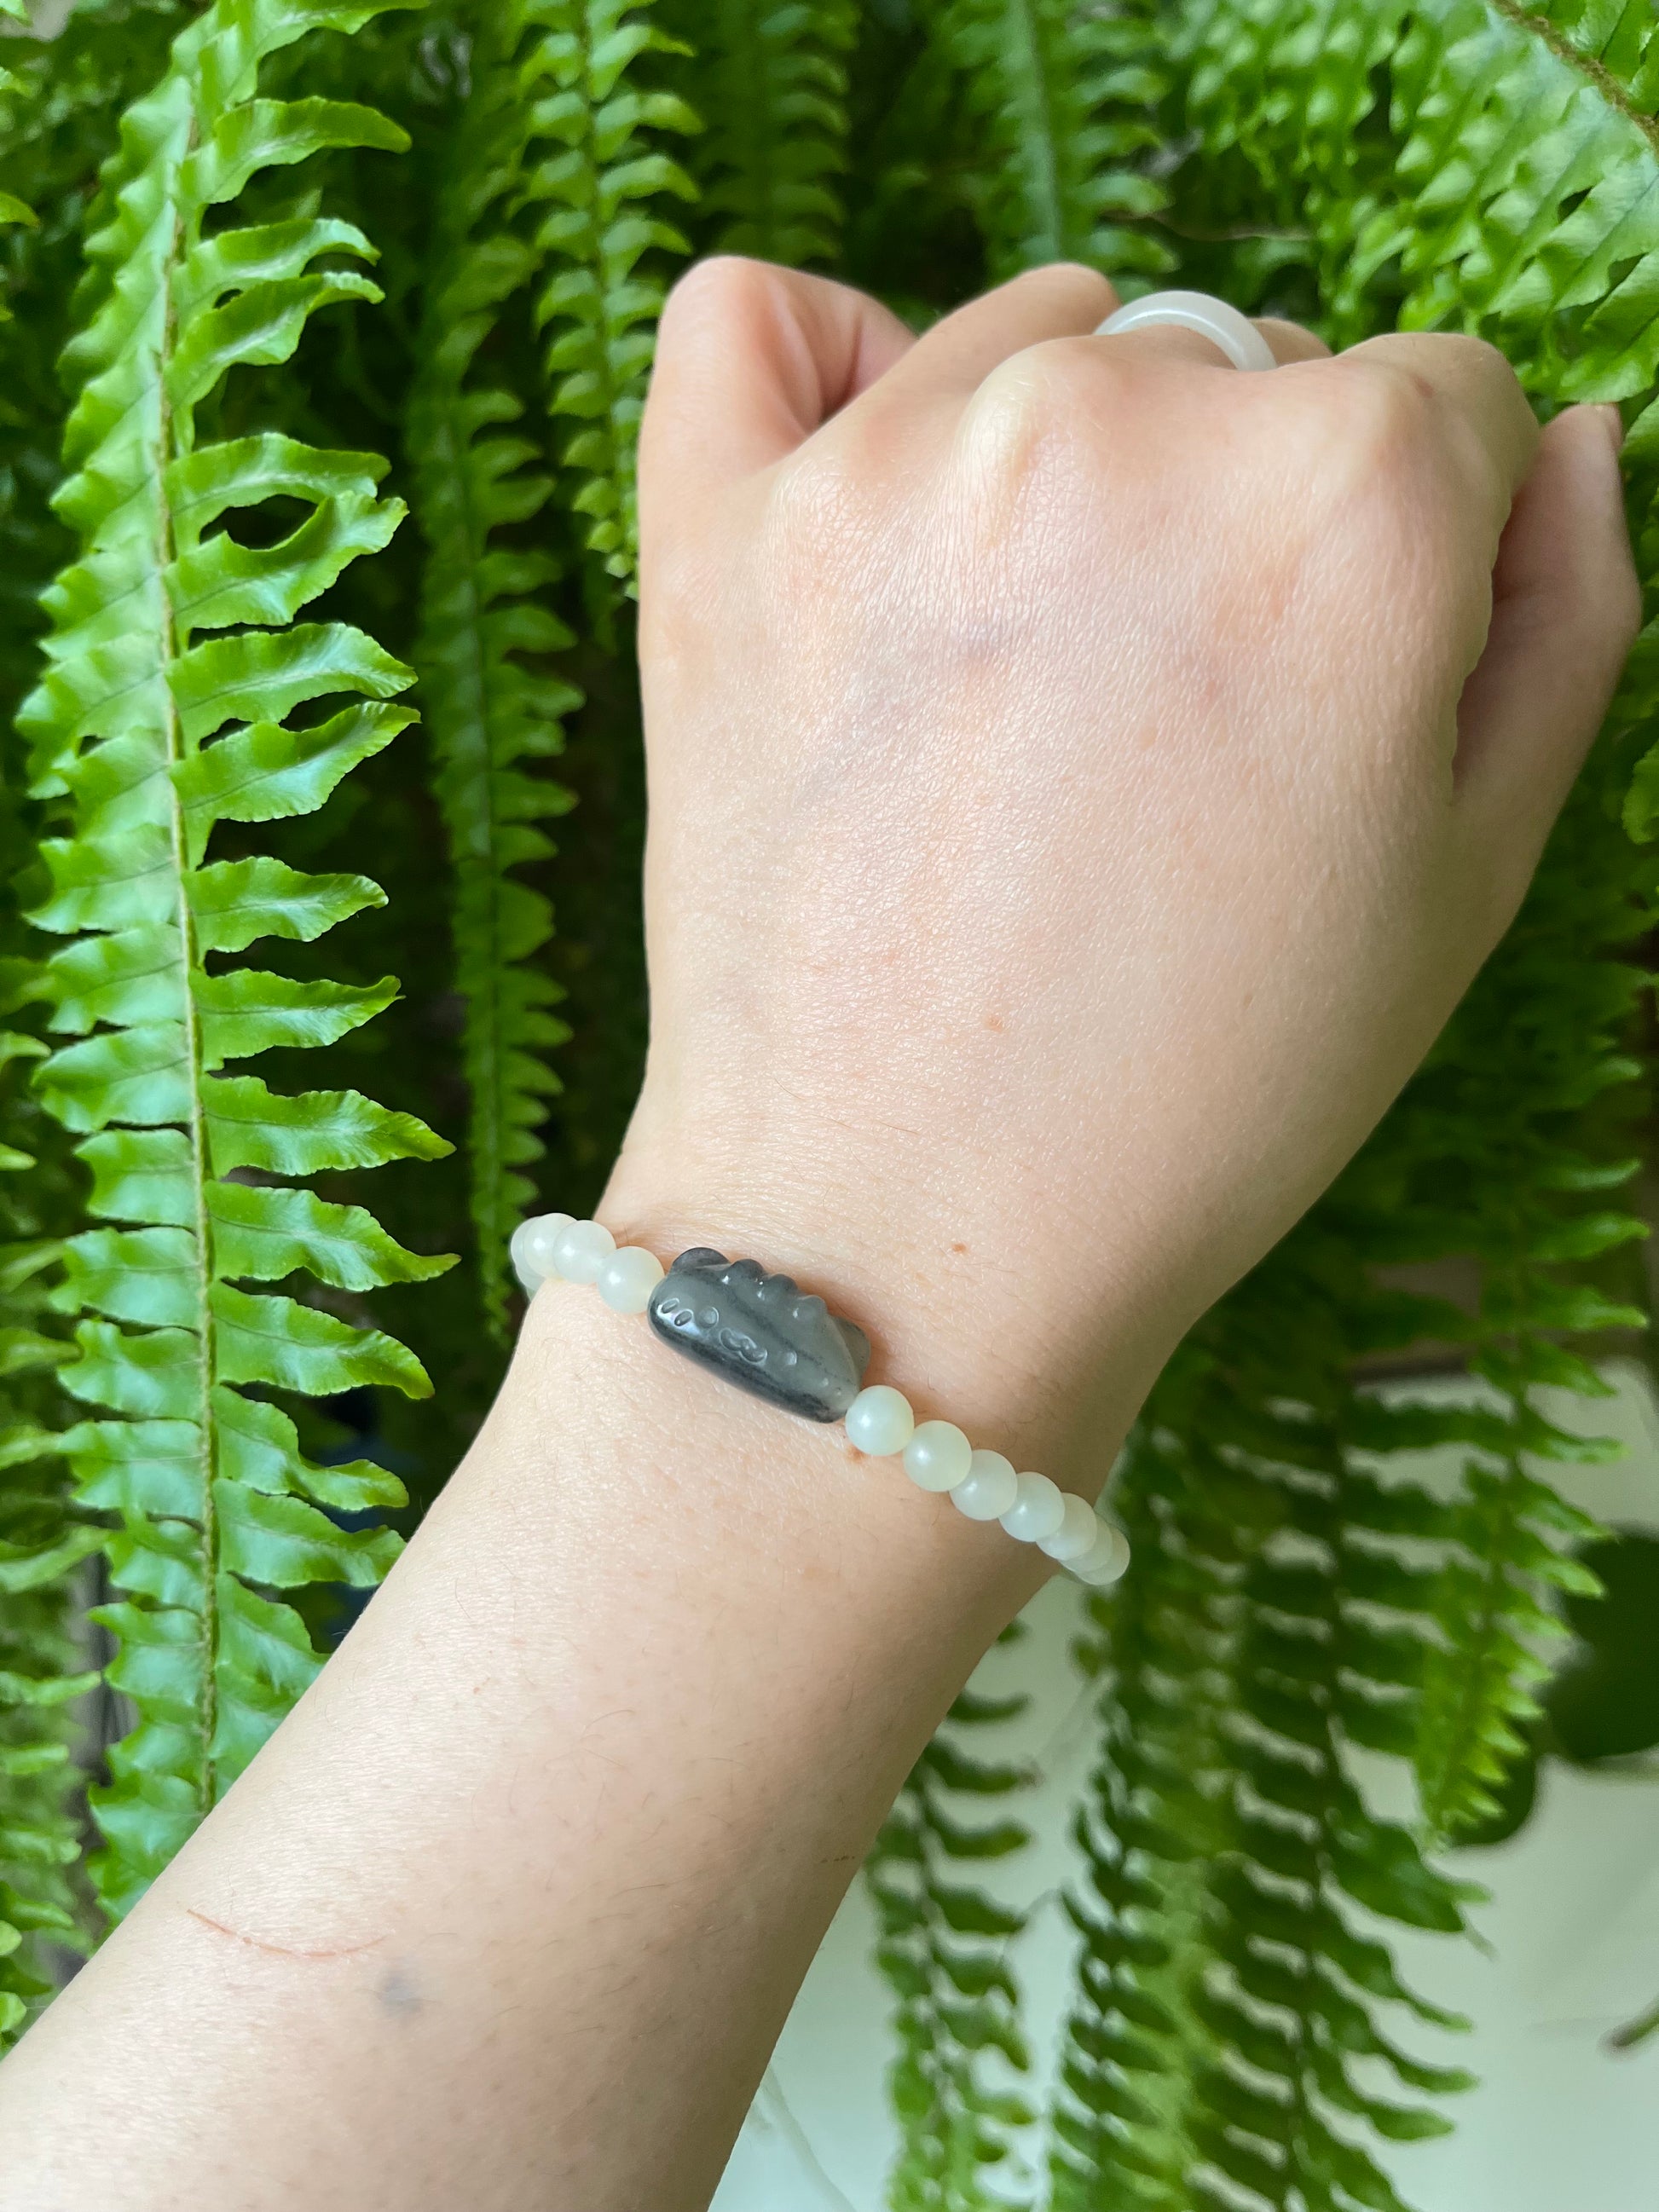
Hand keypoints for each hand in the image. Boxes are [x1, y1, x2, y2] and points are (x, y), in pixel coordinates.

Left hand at [606, 258, 1636, 1465]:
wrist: (905, 1234)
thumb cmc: (1200, 1090)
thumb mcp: (1467, 881)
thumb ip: (1565, 619)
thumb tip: (1563, 441)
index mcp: (1346, 503)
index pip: (1439, 404)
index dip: (1408, 563)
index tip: (1322, 702)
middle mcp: (1124, 424)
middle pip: (1239, 365)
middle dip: (1237, 514)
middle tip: (1157, 731)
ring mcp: (899, 459)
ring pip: (1044, 338)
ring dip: (1066, 459)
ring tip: (1024, 683)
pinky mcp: (721, 521)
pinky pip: (763, 320)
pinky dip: (826, 366)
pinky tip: (868, 481)